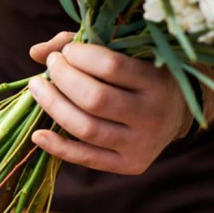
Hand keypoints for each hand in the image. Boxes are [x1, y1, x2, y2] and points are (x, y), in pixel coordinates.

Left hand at [27, 32, 190, 174]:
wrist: (177, 114)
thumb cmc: (142, 75)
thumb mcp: (127, 54)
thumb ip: (84, 48)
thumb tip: (36, 53)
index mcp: (157, 81)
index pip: (110, 66)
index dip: (80, 56)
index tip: (66, 51)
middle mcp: (153, 115)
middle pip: (95, 99)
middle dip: (63, 78)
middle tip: (51, 65)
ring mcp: (142, 143)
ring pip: (86, 128)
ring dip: (53, 106)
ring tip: (37, 87)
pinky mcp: (130, 164)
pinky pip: (86, 158)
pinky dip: (57, 147)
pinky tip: (38, 134)